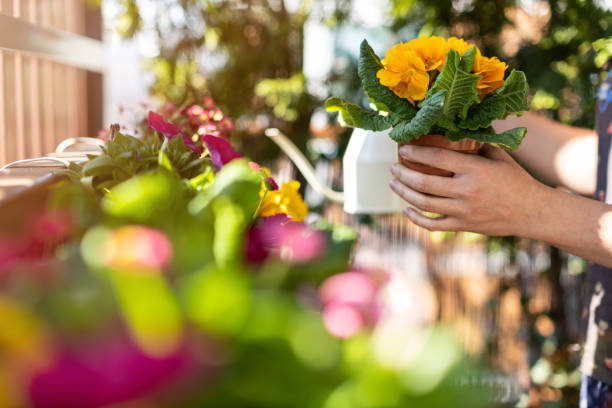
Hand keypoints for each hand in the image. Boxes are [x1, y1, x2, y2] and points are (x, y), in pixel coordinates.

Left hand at [389, 144, 544, 235]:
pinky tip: (407, 209)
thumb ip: (478, 144)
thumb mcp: (500, 156)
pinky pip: (433, 225)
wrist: (533, 212)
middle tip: (392, 167)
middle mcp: (467, 191)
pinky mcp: (464, 226)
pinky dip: (416, 219)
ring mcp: (464, 211)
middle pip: (425, 183)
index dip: (417, 153)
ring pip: (424, 204)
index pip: (438, 159)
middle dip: (403, 174)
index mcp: (476, 170)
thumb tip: (457, 127)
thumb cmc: (516, 180)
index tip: (403, 149)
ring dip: (404, 193)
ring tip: (393, 183)